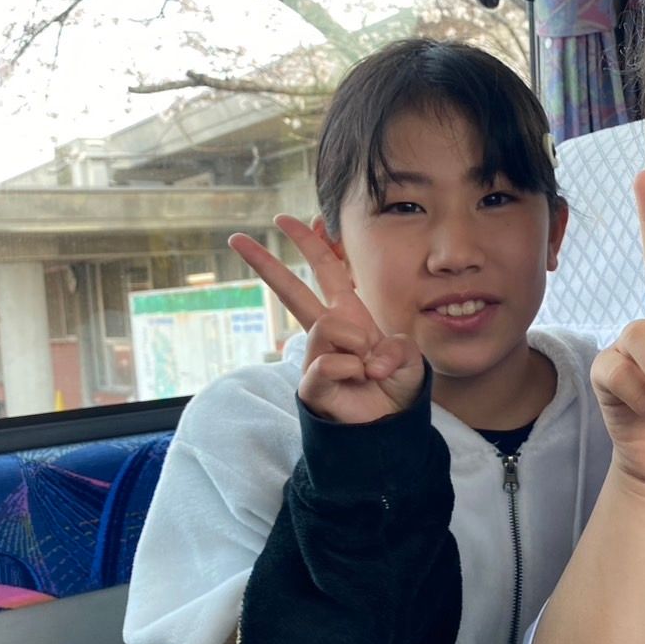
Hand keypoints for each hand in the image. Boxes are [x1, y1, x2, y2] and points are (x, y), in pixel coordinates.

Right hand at [229, 215, 423, 423]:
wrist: (391, 424)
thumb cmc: (396, 386)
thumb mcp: (408, 356)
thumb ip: (396, 347)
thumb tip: (367, 358)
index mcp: (348, 314)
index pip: (326, 270)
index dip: (310, 243)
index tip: (285, 219)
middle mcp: (327, 332)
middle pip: (291, 290)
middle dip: (265, 263)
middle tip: (236, 239)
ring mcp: (316, 357)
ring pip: (325, 327)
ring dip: (355, 342)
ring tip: (367, 364)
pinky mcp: (311, 384)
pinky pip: (325, 363)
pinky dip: (350, 369)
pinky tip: (358, 379)